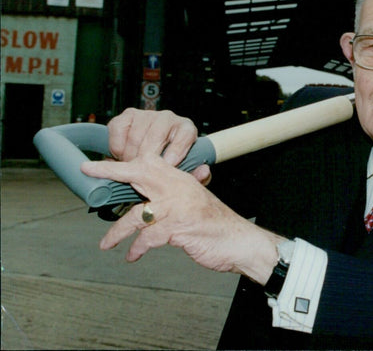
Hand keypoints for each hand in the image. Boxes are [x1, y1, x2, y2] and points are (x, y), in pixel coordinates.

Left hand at [81, 155, 281, 282]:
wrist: (241, 241)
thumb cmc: (218, 225)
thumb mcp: (198, 202)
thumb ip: (183, 192)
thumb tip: (169, 188)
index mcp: (182, 180)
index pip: (150, 163)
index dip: (125, 162)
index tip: (102, 162)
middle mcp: (179, 188)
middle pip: (140, 173)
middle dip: (112, 172)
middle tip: (88, 171)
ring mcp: (178, 207)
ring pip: (137, 214)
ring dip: (117, 231)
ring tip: (106, 243)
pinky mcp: (179, 227)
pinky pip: (148, 237)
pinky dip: (137, 248)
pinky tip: (132, 255)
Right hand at [106, 108, 210, 184]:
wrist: (154, 154)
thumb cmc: (172, 163)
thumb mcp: (187, 172)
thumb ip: (197, 176)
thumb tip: (204, 172)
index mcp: (186, 129)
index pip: (186, 135)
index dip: (177, 150)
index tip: (168, 164)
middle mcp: (168, 118)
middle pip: (155, 137)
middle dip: (146, 159)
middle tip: (142, 173)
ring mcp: (147, 115)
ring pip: (135, 136)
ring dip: (130, 156)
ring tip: (132, 167)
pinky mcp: (128, 115)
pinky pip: (118, 129)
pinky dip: (117, 146)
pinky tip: (122, 155)